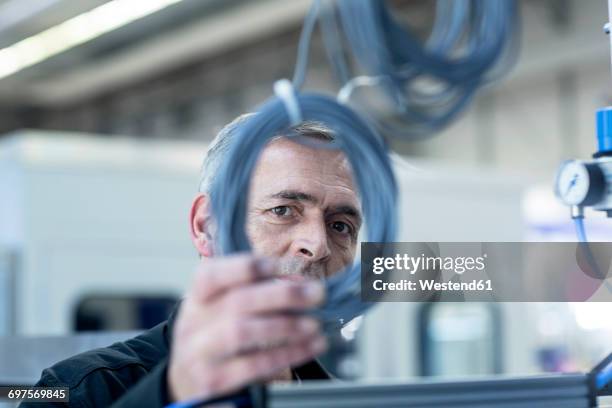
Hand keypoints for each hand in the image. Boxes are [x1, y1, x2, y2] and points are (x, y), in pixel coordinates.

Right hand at [167, 254, 326, 401]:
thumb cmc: (215, 335)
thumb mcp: (221, 309)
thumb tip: (301, 285)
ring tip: (313, 324)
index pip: (211, 275)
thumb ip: (255, 292)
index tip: (279, 265)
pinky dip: (286, 354)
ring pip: (241, 332)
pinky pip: (253, 366)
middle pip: (237, 302)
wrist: (186, 381)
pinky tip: (308, 347)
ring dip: (284, 326)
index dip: (245, 267)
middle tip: (316, 293)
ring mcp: (199, 353)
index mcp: (197, 298)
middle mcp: (193, 323)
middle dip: (282, 295)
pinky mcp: (214, 380)